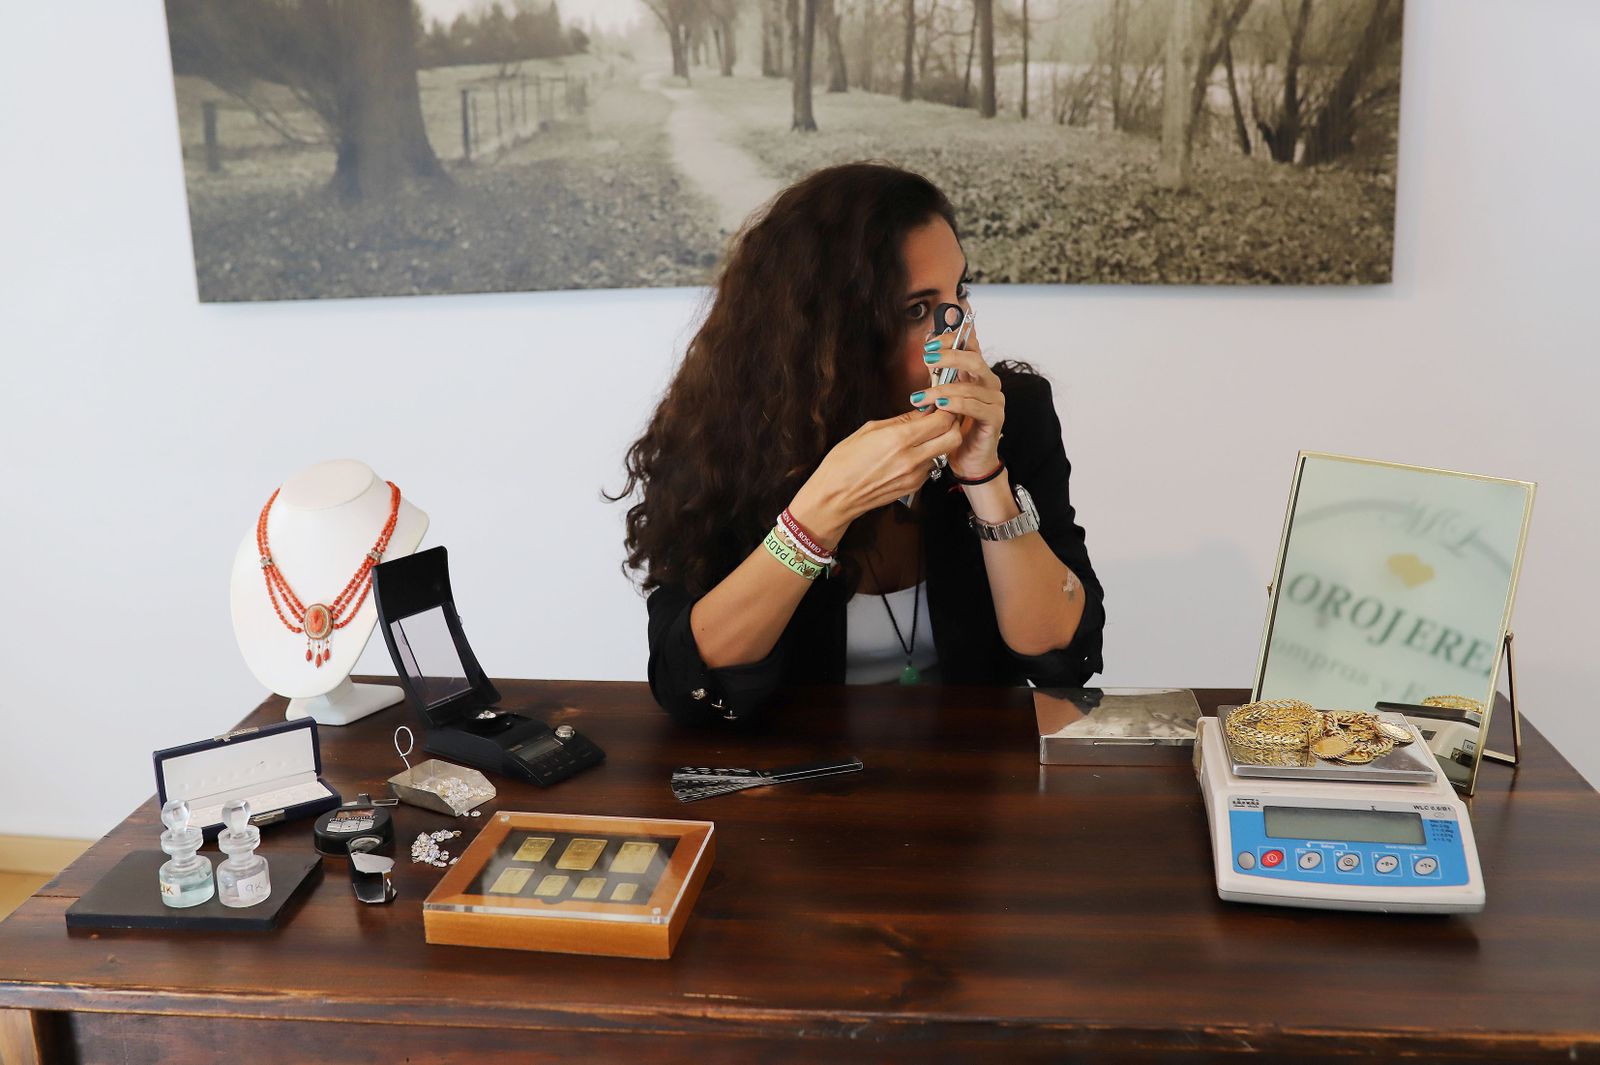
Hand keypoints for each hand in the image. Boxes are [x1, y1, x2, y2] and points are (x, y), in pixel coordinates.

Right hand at [788, 410, 964, 545]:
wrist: (835, 496)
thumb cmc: (844, 462)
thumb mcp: (869, 430)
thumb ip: (901, 420)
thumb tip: (922, 411)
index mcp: (900, 439)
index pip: (942, 420)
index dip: (945, 409)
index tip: (938, 405)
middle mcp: (912, 458)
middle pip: (954, 437)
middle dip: (951, 425)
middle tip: (938, 419)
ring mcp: (915, 475)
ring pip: (944, 452)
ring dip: (938, 442)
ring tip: (919, 438)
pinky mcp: (914, 487)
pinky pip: (931, 467)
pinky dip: (926, 457)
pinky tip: (908, 455)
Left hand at [910, 323, 1004, 479]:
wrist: (969, 459)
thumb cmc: (957, 428)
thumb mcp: (943, 397)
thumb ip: (939, 376)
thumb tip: (927, 352)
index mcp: (977, 374)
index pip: (971, 345)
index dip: (953, 338)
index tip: (929, 342)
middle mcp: (989, 383)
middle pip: (974, 359)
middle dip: (948, 356)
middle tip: (926, 358)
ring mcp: (994, 400)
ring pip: (969, 386)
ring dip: (941, 389)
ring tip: (919, 397)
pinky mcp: (995, 418)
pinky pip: (975, 407)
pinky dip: (956, 404)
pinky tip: (940, 406)